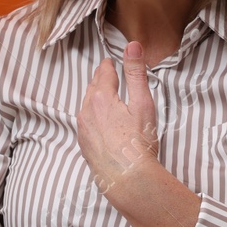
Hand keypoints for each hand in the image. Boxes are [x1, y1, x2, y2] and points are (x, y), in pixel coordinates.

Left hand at [77, 41, 158, 194]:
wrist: (128, 180)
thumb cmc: (139, 143)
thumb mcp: (143, 103)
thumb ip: (136, 73)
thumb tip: (132, 45)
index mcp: (101, 97)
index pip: (103, 72)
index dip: (109, 65)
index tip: (111, 62)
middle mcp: (86, 111)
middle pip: (92, 87)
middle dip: (100, 80)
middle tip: (106, 74)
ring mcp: (83, 129)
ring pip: (86, 106)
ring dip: (95, 98)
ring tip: (104, 96)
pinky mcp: (83, 145)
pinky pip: (85, 123)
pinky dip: (92, 117)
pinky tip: (101, 122)